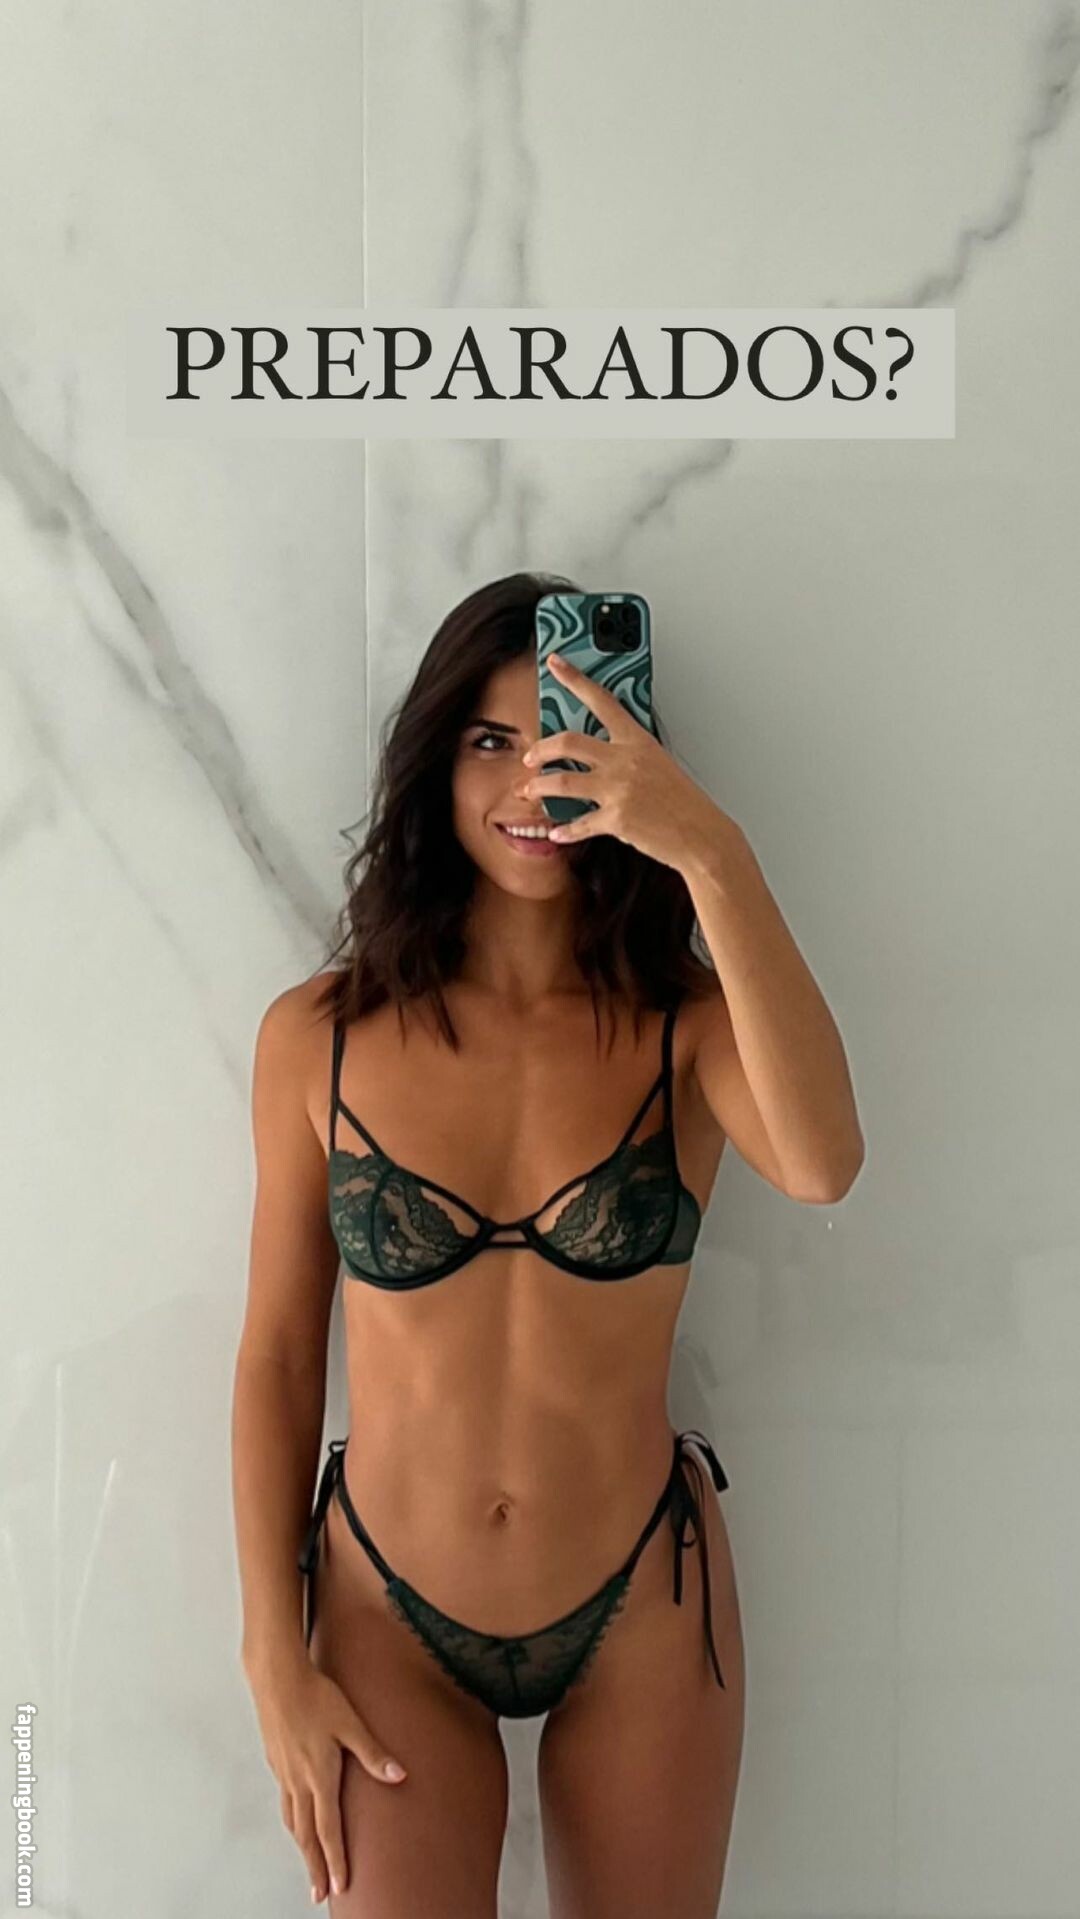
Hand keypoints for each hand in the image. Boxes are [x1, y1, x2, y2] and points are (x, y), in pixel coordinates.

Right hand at [247, 1652, 407, 1903]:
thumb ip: (373, 1753)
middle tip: (318, 1894)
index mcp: (319, 1776)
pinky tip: (296, 1820)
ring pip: (292, 1821)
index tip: (340, 1886)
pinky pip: (285, 1802)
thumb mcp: (350, 1723)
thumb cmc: (316, 1696)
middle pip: (306, 1835)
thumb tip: (399, 1775)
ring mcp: (284, 1774)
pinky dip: (292, 1821)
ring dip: (301, 1847)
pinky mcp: (276, 1763)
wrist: (277, 1677)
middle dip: (314, 1867)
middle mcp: (298, 1781)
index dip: (335, 1860)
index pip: (328, 1830)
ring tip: (309, 1864)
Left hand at [520, 652, 735, 871]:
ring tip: (529, 790)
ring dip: (538, 786)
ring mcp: (619, 789)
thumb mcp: (659, 764)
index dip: (575, 678)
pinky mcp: (616, 819)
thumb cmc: (684, 801)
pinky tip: (556, 832)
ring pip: (562, 781)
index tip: (555, 663)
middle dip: (540, 748)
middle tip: (530, 756)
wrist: (701, 834)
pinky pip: (578, 824)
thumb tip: (599, 758)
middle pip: (568, 741)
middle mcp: (625, 760)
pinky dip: (564, 830)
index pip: (602, 699)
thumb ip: (629, 754)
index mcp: (637, 740)